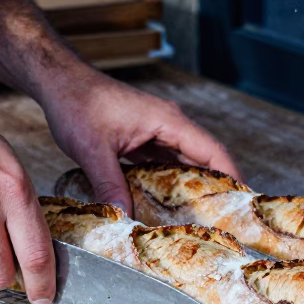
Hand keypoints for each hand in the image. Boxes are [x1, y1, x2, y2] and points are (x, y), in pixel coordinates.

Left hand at [42, 64, 241, 213]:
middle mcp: (169, 124)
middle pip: (204, 158)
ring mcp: (156, 130)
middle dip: (217, 187)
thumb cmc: (77, 104)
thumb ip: (110, 184)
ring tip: (202, 218)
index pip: (213, 151)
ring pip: (184, 161)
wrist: (59, 82)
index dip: (233, 177)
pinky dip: (170, 182)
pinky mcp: (142, 136)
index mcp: (168, 121)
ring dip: (193, 186)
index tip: (245, 204)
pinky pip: (164, 162)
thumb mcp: (93, 150)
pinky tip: (167, 204)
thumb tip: (124, 218)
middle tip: (226, 221)